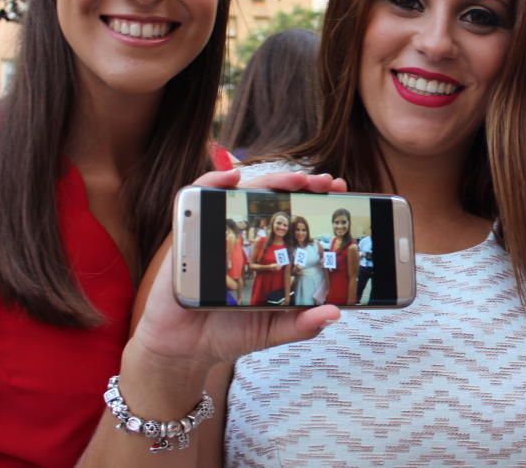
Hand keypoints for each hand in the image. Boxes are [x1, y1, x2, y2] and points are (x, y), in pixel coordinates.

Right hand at [129, 169, 345, 373]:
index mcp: (269, 253)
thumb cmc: (229, 332)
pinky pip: (199, 197)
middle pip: (276, 198)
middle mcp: (247, 236)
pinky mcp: (189, 231)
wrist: (186, 348)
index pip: (295, 217)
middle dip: (302, 185)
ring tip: (296, 179)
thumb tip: (334, 313)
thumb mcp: (274, 329)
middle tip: (324, 182)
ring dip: (272, 180)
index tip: (340, 190)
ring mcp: (219, 230)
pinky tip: (232, 178)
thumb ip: (302, 323)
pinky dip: (214, 180)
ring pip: (246, 192)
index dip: (315, 201)